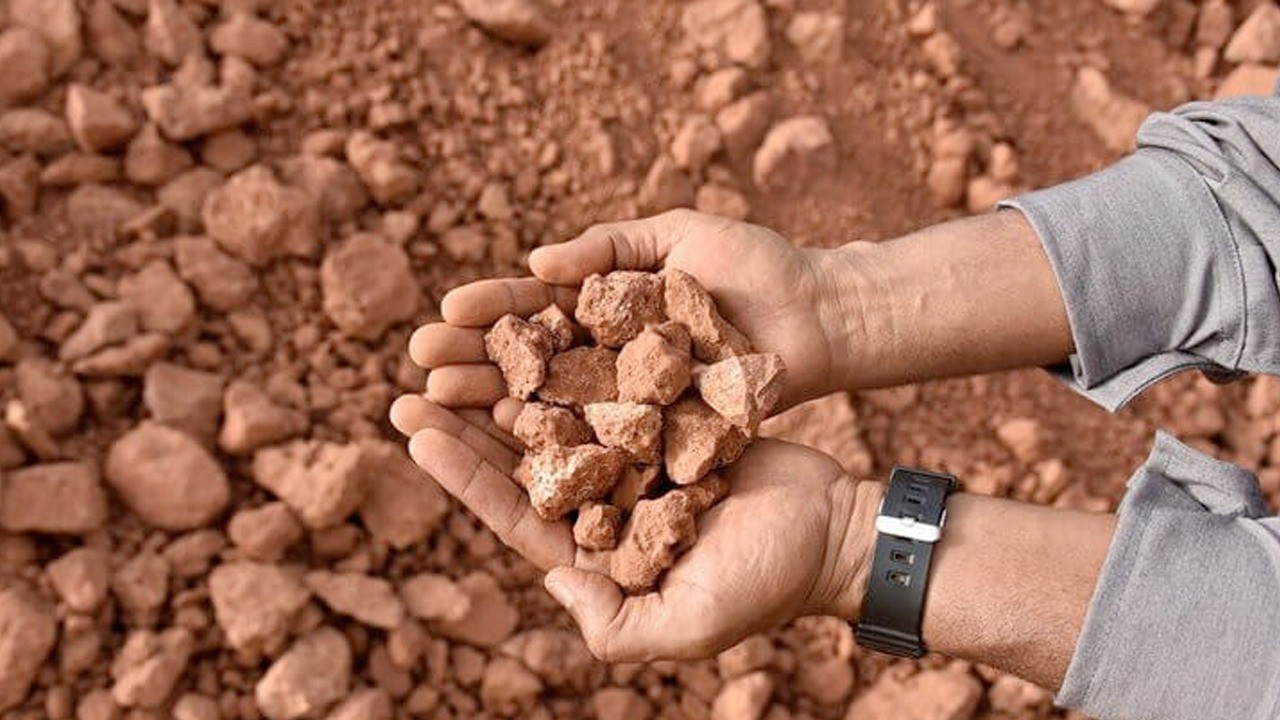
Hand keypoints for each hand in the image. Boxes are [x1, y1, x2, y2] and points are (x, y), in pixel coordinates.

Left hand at [389, 392, 882, 661]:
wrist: (836, 529)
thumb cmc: (768, 583)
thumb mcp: (689, 623)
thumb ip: (617, 625)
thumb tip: (550, 581)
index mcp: (598, 556)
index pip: (515, 514)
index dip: (464, 475)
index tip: (417, 430)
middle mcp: (607, 506)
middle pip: (524, 461)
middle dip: (468, 422)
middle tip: (411, 381)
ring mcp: (635, 460)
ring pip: (560, 416)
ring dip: (512, 383)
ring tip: (462, 346)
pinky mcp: (666, 421)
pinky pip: (613, 387)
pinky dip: (578, 359)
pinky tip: (541, 325)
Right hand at [408, 209, 864, 410]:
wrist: (821, 316)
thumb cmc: (755, 268)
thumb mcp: (676, 236)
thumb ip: (608, 247)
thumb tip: (535, 262)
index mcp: (606, 306)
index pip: (533, 309)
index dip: (488, 312)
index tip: (442, 313)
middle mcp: (608, 357)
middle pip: (527, 362)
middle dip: (469, 363)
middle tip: (415, 368)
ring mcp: (629, 400)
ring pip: (549, 404)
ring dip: (490, 405)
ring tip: (436, 405)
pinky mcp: (658, 436)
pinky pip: (598, 441)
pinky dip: (553, 444)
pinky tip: (504, 445)